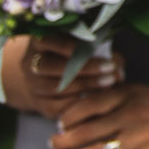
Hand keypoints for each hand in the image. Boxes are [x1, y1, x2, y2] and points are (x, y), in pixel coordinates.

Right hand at [1, 35, 121, 120]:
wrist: (45, 76)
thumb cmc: (72, 54)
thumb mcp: (82, 44)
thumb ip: (100, 50)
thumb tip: (118, 65)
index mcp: (39, 41)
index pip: (52, 42)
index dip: (76, 48)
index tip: (97, 50)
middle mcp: (30, 62)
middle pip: (51, 66)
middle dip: (84, 68)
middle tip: (110, 69)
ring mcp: (31, 84)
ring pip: (53, 87)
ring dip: (84, 86)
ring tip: (108, 82)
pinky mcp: (37, 103)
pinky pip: (54, 106)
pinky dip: (75, 104)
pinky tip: (94, 99)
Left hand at [49, 82, 148, 148]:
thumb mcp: (144, 92)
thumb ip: (117, 99)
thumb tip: (83, 109)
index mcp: (128, 94)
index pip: (84, 105)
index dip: (66, 117)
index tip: (59, 124)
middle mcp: (130, 114)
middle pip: (82, 131)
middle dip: (61, 142)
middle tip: (53, 147)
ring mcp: (140, 138)